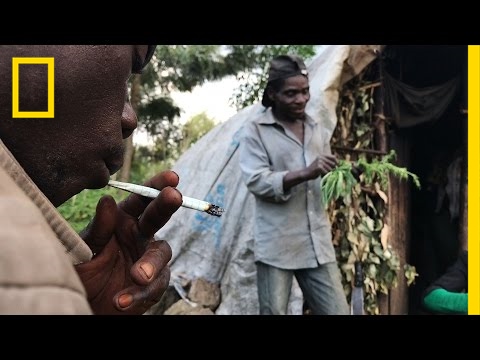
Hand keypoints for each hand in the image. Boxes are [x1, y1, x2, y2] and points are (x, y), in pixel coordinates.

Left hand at [75, 170, 181, 314]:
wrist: (87, 305)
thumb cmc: (84, 272)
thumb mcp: (85, 250)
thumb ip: (98, 229)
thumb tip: (108, 201)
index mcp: (123, 220)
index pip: (142, 198)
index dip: (157, 185)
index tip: (172, 177)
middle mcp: (140, 234)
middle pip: (158, 216)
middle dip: (166, 204)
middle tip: (174, 196)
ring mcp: (149, 258)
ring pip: (161, 252)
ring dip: (151, 263)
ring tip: (137, 275)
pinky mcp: (155, 283)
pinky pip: (155, 285)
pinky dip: (139, 293)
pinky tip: (121, 301)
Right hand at [305, 154, 337, 179]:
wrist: (306, 173)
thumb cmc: (315, 170)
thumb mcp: (321, 163)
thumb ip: (328, 162)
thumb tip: (339, 164)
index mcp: (322, 155)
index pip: (334, 157)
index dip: (337, 162)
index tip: (338, 167)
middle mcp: (321, 157)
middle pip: (333, 163)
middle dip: (333, 169)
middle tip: (329, 172)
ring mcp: (320, 161)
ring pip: (330, 169)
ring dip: (328, 173)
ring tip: (324, 173)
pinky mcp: (319, 167)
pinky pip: (326, 172)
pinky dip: (325, 175)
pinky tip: (321, 174)